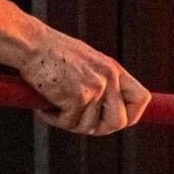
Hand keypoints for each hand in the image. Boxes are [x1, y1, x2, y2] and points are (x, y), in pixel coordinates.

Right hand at [19, 29, 150, 134]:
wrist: (32, 44)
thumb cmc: (52, 53)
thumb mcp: (86, 63)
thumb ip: (100, 83)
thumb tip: (104, 112)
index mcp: (114, 69)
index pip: (141, 99)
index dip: (130, 116)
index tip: (112, 121)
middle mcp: (109, 78)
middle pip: (119, 122)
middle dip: (98, 129)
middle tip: (77, 122)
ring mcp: (95, 87)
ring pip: (89, 127)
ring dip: (69, 123)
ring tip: (54, 108)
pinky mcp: (78, 96)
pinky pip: (69, 123)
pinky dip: (54, 119)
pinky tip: (44, 106)